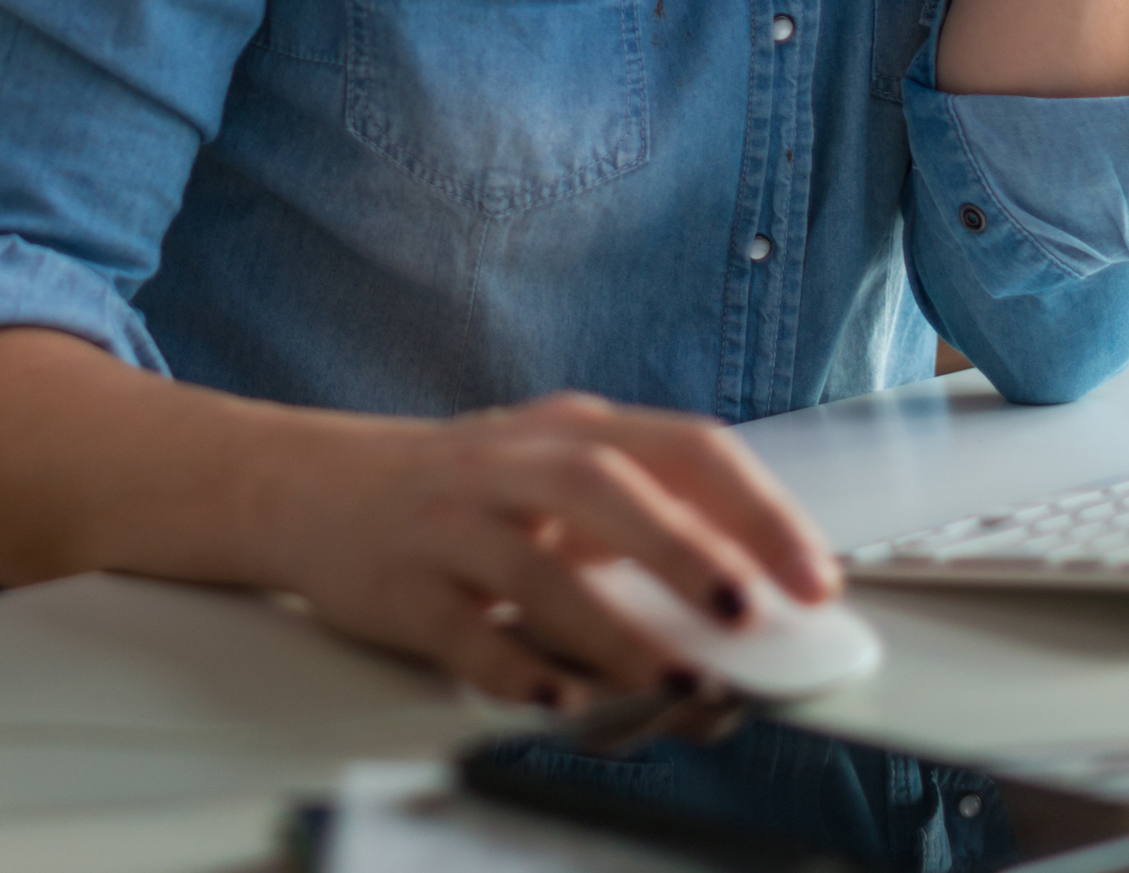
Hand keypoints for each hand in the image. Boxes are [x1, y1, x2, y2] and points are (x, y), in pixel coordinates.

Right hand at [278, 389, 838, 707]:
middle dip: (684, 550)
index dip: (757, 509)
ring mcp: (453, 519)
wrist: (315, 485)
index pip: (686, 449)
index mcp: (578, 431)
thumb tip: (752, 592)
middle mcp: (517, 462)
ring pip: (535, 563)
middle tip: (745, 611)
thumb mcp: (561, 477)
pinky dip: (512, 664)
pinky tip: (556, 697)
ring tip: (668, 678)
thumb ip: (646, 521)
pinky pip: (459, 626)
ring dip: (610, 626)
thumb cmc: (468, 490)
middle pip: (610, 487)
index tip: (813, 577)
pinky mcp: (400, 583)